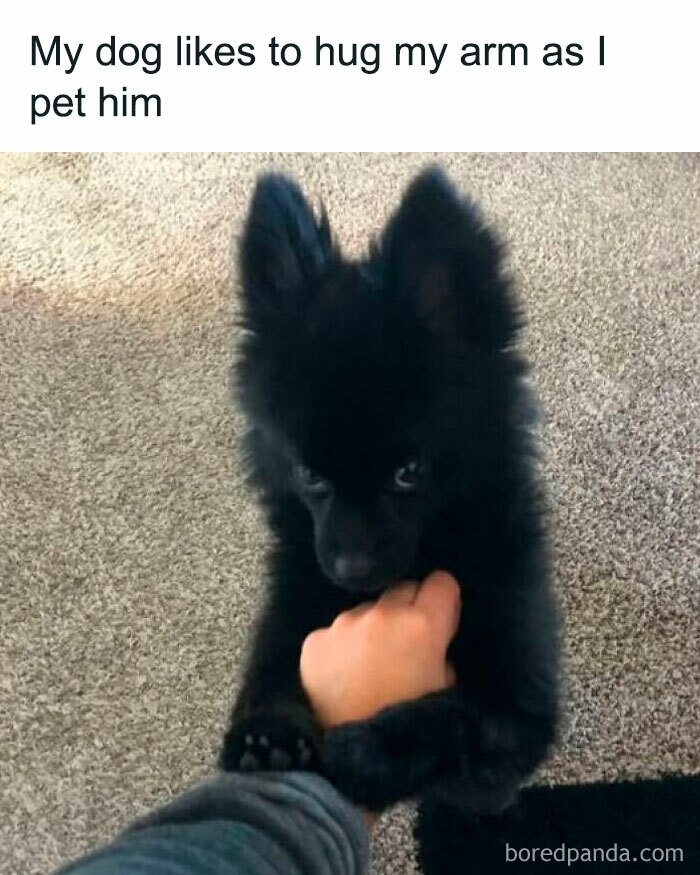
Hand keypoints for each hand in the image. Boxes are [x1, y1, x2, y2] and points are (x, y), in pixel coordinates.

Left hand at [299, 570, 459, 729]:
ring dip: (371, 628)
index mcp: (423, 625)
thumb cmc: (409, 727)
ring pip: (366, 610)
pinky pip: (335, 633)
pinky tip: (340, 677)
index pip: (441, 583)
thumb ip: (443, 655)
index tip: (439, 618)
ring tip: (368, 667)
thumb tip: (434, 644)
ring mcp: (344, 624)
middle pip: (402, 590)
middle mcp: (382, 614)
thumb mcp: (445, 692)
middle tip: (404, 645)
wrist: (350, 759)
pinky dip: (341, 648)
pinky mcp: (315, 640)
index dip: (442, 601)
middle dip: (407, 610)